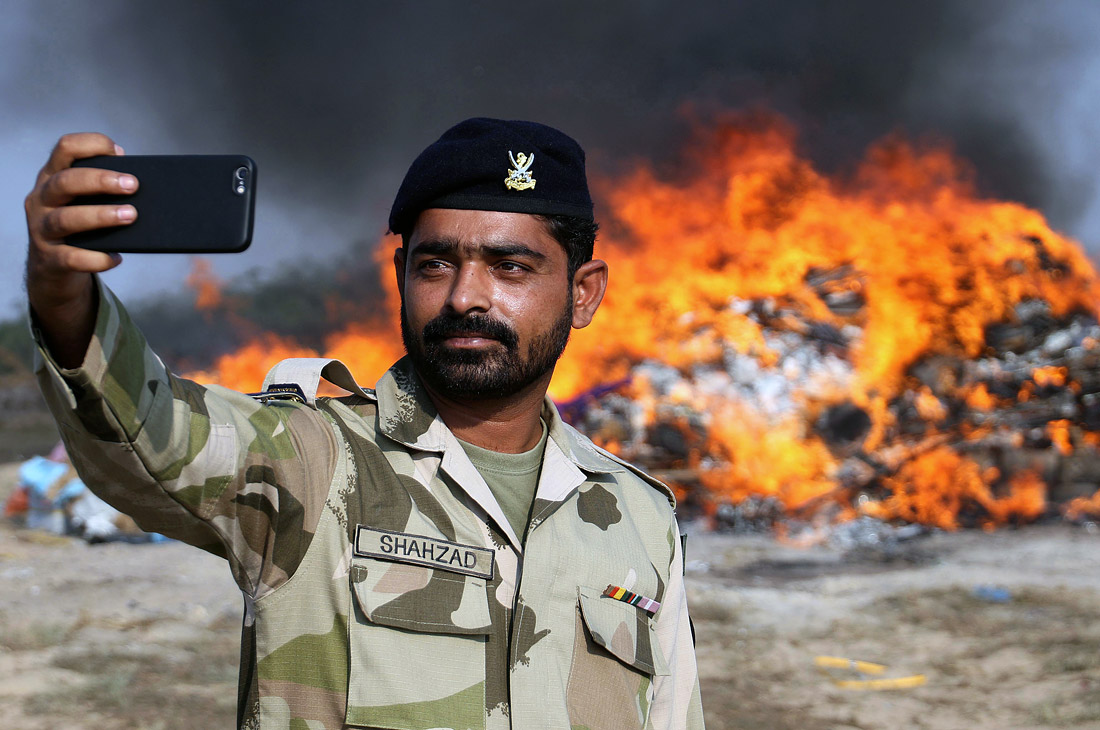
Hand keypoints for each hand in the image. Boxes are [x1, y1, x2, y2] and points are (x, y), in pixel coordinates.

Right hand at [25, 133, 137, 366]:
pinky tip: (116, 258)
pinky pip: (72, 258)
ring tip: (131, 215)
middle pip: (65, 182)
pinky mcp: (49, 259)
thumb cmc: (78, 226)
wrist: (51, 268)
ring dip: (102, 216)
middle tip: (133, 185)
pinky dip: (96, 258)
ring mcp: (41, 229)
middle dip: (101, 181)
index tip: (118, 152)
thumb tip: (143, 178)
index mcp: (52, 177)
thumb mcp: (82, 200)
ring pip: (66, 219)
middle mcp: (41, 199)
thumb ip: (103, 186)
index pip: (65, 148)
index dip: (91, 144)